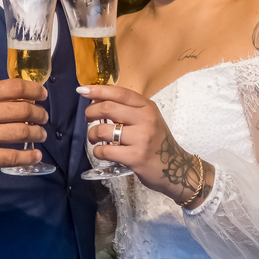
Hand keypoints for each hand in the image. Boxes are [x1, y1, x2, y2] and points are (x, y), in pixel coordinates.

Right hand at [0, 78, 49, 179]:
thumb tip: (25, 96)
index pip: (15, 87)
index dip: (34, 90)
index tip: (43, 95)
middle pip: (23, 110)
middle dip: (39, 114)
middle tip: (43, 117)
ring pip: (22, 132)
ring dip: (38, 133)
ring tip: (41, 134)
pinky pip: (13, 157)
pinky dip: (29, 156)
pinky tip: (36, 155)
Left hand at [79, 85, 211, 206]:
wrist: (176, 168)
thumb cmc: (157, 143)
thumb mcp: (148, 120)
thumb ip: (128, 110)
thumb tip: (97, 100)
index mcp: (147, 107)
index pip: (120, 93)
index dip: (98, 90)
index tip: (82, 90)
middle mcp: (146, 119)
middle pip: (108, 108)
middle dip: (90, 112)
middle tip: (87, 118)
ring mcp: (141, 139)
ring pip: (103, 131)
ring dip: (91, 134)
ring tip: (94, 139)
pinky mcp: (136, 157)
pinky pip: (106, 151)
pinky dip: (98, 152)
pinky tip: (101, 152)